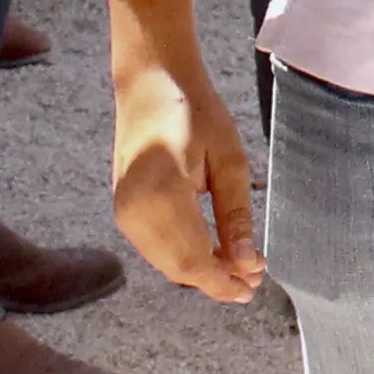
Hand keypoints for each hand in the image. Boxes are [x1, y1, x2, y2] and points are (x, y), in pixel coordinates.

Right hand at [108, 46, 262, 301]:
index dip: (223, 282)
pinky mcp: (121, 210)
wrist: (150, 83)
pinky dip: (182, 256)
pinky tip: (210, 250)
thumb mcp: (230, 160)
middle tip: (252, 278)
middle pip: (178, 268)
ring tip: (237, 266)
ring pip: (165, 263)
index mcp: (162, 193)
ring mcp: (122, 211)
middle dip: (215, 280)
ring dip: (200, 271)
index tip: (252, 289)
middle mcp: (134, 210)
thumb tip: (247, 265)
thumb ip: (236, 216)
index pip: (193, 259)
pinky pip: (155, 248)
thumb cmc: (196, 112)